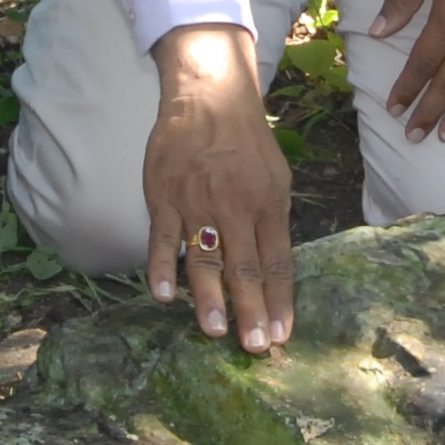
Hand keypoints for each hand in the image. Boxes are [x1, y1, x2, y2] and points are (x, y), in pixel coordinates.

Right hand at [142, 24, 295, 351]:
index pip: (277, 262)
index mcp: (268, 204)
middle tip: (253, 347)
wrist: (208, 97)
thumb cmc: (247, 143)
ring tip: (214, 332)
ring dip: (209, 298)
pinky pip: (163, 238)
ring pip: (204, 258)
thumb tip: (275, 271)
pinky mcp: (164, 196)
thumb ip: (274, 223)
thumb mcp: (277, 178)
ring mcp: (197, 202)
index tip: (281, 335)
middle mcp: (235, 206)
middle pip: (245, 267)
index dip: (280, 301)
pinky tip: (164, 296)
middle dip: (251, 311)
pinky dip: (163, 267)